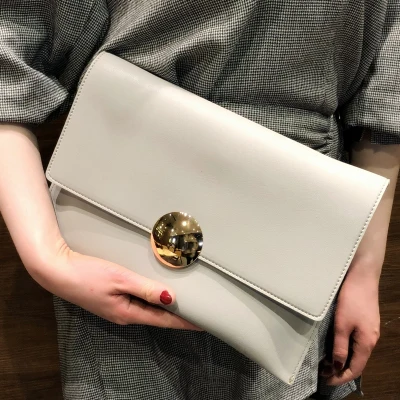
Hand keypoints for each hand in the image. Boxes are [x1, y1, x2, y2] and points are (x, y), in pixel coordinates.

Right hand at [30, 237, 199, 329]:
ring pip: (148, 308)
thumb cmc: (86, 274)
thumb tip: (170, 298)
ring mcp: (117, 307)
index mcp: (128, 313)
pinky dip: (151, 299)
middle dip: (177, 315)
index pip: (163, 320)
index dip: (184, 321)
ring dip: (165, 307)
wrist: (57, 271)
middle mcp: (124, 313)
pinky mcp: (111, 299)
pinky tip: (156, 293)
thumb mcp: (120, 279)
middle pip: (157, 316)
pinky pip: (138, 301)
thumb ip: (146, 289)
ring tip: (182, 302)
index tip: (202, 323)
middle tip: (196, 310)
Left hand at [321, 259, 380, 384]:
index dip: (342, 378)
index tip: (327, 381)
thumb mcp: (342, 325)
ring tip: (326, 361)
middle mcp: (371, 339)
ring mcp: (369, 330)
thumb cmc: (350, 300)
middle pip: (357, 361)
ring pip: (356, 351)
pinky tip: (335, 345)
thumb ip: (340, 346)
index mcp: (367, 343)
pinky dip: (345, 348)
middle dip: (341, 369)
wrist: (361, 278)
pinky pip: (356, 342)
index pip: (356, 368)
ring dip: (342, 359)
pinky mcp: (365, 322)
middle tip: (323, 372)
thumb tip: (338, 366)